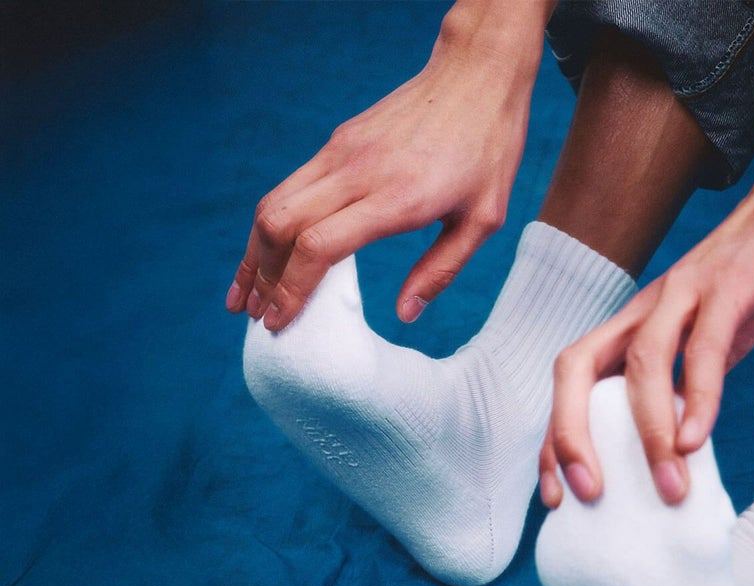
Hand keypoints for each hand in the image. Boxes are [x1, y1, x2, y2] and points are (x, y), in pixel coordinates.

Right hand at [225, 0, 552, 329]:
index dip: (291, 290)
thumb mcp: (483, 219)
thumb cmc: (487, 149)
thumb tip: (405, 314)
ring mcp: (340, 153)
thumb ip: (441, 270)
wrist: (476, 74)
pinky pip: (288, 187)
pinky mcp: (336, 142)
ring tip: (244, 291)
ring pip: (273, 204)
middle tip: (255, 315)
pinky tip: (266, 249)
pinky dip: (269, 224)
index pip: (318, 246)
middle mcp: (356, 172)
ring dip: (253, 252)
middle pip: (280, 225)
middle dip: (260, 277)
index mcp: (395, 197)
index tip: (277, 323)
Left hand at [539, 121, 753, 506]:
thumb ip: (673, 390)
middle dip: (570, 433)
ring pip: (642, 363)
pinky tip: (697, 441)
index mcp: (623, 330)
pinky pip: (704, 348)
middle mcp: (637, 313)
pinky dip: (699, 397)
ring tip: (667, 488)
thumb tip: (663, 455)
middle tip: (588, 493)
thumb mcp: (692, 348)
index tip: (553, 496)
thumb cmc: (734, 297)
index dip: (553, 441)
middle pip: (575, 368)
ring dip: (648, 431)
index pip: (566, 387)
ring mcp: (678, 296)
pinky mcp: (726, 289)